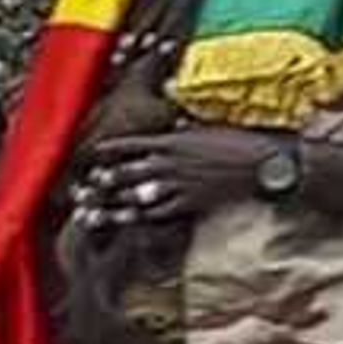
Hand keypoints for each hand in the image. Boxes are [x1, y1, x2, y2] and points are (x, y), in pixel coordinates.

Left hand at [79, 129, 281, 226]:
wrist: (263, 163)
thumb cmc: (237, 141)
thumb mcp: (204, 128)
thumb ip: (182, 129)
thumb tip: (172, 119)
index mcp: (170, 142)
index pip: (128, 145)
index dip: (107, 152)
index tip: (90, 155)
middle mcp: (168, 164)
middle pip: (125, 175)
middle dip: (101, 184)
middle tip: (79, 191)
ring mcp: (177, 186)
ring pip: (135, 199)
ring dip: (110, 207)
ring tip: (88, 214)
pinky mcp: (189, 204)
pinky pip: (158, 214)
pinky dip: (139, 219)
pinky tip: (125, 223)